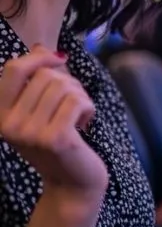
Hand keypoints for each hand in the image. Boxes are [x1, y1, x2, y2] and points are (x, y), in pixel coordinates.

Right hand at [0, 45, 107, 203]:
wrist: (72, 181)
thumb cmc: (58, 140)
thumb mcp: (38, 109)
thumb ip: (36, 79)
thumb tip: (38, 45)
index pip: (12, 69)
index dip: (38, 57)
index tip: (57, 60)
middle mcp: (8, 125)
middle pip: (45, 75)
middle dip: (68, 82)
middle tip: (72, 103)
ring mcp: (30, 133)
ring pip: (64, 86)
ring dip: (80, 96)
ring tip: (77, 115)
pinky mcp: (55, 139)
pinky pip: (78, 101)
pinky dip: (89, 107)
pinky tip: (84, 123)